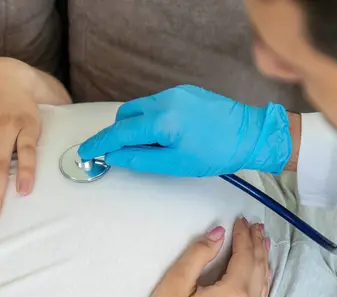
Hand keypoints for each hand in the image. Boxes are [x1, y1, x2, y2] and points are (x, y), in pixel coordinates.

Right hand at [78, 85, 291, 176]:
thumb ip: (138, 159)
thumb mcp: (174, 164)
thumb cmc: (218, 152)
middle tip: (122, 155)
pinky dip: (149, 119)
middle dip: (117, 134)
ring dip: (134, 126)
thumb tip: (112, 156)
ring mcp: (175, 93)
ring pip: (139, 108)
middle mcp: (164, 100)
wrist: (251, 134)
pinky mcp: (184, 91)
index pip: (118, 132)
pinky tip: (164, 134)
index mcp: (161, 120)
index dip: (98, 144)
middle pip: (124, 116)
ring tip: (150, 147)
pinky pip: (155, 104)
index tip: (85, 153)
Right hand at [136, 218, 271, 296]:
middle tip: (256, 226)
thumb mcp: (175, 284)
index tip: (240, 220)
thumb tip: (218, 234)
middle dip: (257, 245)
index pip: (245, 257)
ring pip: (263, 286)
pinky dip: (262, 283)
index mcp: (233, 294)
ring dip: (263, 262)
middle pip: (258, 269)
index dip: (243, 236)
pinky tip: (259, 278)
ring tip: (262, 244)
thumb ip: (198, 255)